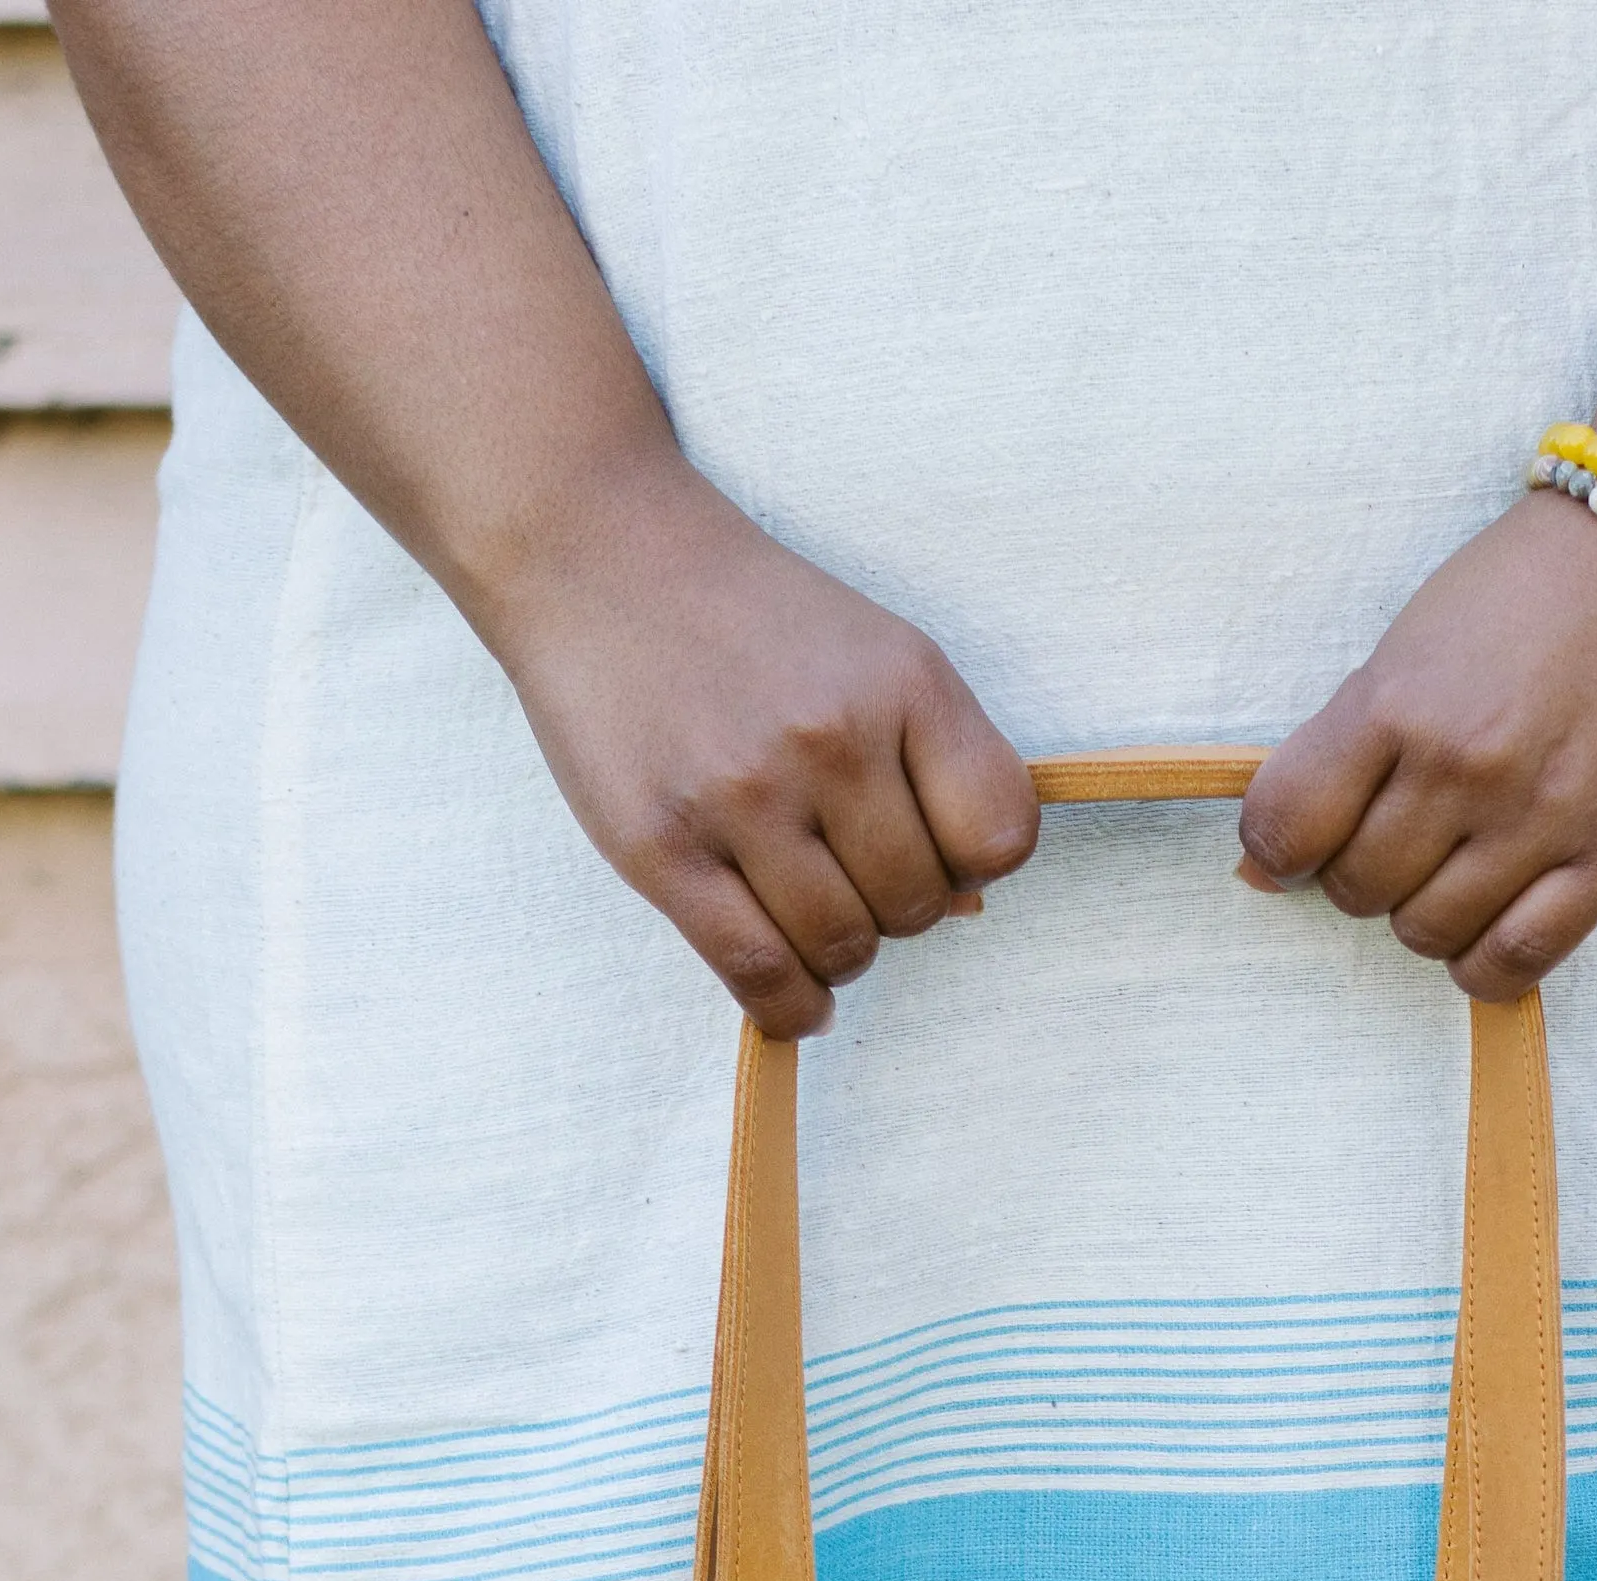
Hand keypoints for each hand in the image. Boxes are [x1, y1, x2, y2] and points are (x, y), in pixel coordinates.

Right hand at [487, 452, 1039, 1038]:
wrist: (598, 557)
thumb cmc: (748, 618)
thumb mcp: (869, 653)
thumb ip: (930, 764)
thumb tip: (968, 905)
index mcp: (904, 682)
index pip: (998, 836)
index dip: (971, 863)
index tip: (930, 849)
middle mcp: (831, 739)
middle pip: (918, 907)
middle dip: (893, 908)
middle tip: (845, 870)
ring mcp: (744, 797)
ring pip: (844, 948)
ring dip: (838, 954)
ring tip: (806, 911)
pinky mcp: (663, 849)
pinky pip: (760, 975)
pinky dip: (792, 1007)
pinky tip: (798, 1000)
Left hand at [1236, 490, 1596, 996]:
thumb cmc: (1531, 596)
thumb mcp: (1413, 644)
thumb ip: (1340, 750)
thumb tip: (1261, 866)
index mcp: (1399, 700)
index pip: (1288, 826)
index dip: (1281, 849)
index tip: (1303, 843)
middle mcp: (1466, 765)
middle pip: (1357, 889)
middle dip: (1363, 873)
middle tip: (1404, 834)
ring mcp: (1544, 815)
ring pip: (1427, 934)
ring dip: (1425, 915)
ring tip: (1457, 865)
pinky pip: (1515, 962)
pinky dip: (1483, 961)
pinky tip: (1491, 920)